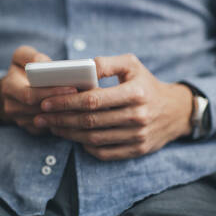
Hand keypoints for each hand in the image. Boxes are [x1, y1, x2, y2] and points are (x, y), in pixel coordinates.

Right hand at [0, 46, 76, 134]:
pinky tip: (78, 114)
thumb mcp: (22, 56)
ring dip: (65, 114)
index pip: (30, 94)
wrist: (12, 89)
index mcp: (9, 86)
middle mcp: (11, 106)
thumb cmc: (21, 68)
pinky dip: (63, 122)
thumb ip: (32, 56)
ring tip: (85, 105)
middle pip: (39, 109)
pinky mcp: (30, 128)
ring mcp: (20, 120)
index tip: (72, 87)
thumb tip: (45, 63)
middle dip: (62, 103)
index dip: (51, 92)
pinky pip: (48, 128)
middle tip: (84, 97)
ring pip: (46, 121)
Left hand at [34, 54, 192, 159]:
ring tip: (51, 126)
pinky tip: (73, 137)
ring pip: (93, 138)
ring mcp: (137, 136)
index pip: (92, 100)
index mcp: (135, 93)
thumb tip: (82, 68)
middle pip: (89, 121)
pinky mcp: (137, 150)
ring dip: (68, 133)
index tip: (46, 102)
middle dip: (60, 119)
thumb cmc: (147, 84)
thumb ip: (107, 63)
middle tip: (40, 117)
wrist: (175, 111)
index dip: (66, 102)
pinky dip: (85, 145)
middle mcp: (137, 117)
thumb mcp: (132, 64)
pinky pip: (104, 152)